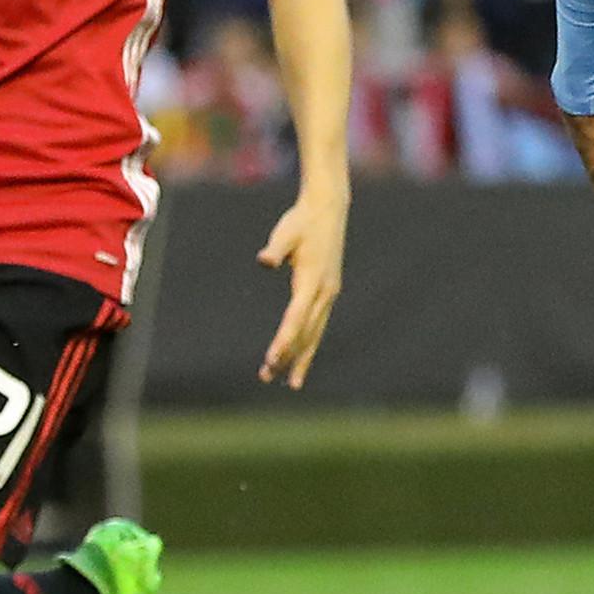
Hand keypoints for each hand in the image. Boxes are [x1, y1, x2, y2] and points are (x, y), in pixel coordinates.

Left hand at [255, 187, 346, 387]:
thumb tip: (264, 260)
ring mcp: (328, 295)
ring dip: (301, 358)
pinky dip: (310, 344)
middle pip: (306, 333)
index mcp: (311, 281)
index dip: (283, 340)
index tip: (271, 359)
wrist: (328, 210)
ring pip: (315, 334)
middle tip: (267, 377)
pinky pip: (318, 326)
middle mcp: (324, 293)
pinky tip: (301, 358)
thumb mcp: (286, 231)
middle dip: (288, 357)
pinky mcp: (328, 293)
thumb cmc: (302, 221)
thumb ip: (276, 248)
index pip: (295, 319)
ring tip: (290, 383)